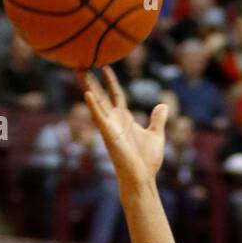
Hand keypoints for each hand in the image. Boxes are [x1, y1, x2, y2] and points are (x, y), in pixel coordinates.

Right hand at [80, 66, 166, 186]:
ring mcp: (109, 127)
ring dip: (87, 86)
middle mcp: (114, 120)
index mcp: (124, 118)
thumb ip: (157, 120)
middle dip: (91, 80)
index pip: (115, 94)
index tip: (105, 66)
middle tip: (80, 64)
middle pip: (101, 95)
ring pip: (96, 102)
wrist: (142, 178)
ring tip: (78, 71)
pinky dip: (93, 106)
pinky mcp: (108, 135)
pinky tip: (87, 94)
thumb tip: (163, 105)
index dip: (110, 81)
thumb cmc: (147, 161)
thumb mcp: (156, 135)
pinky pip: (99, 118)